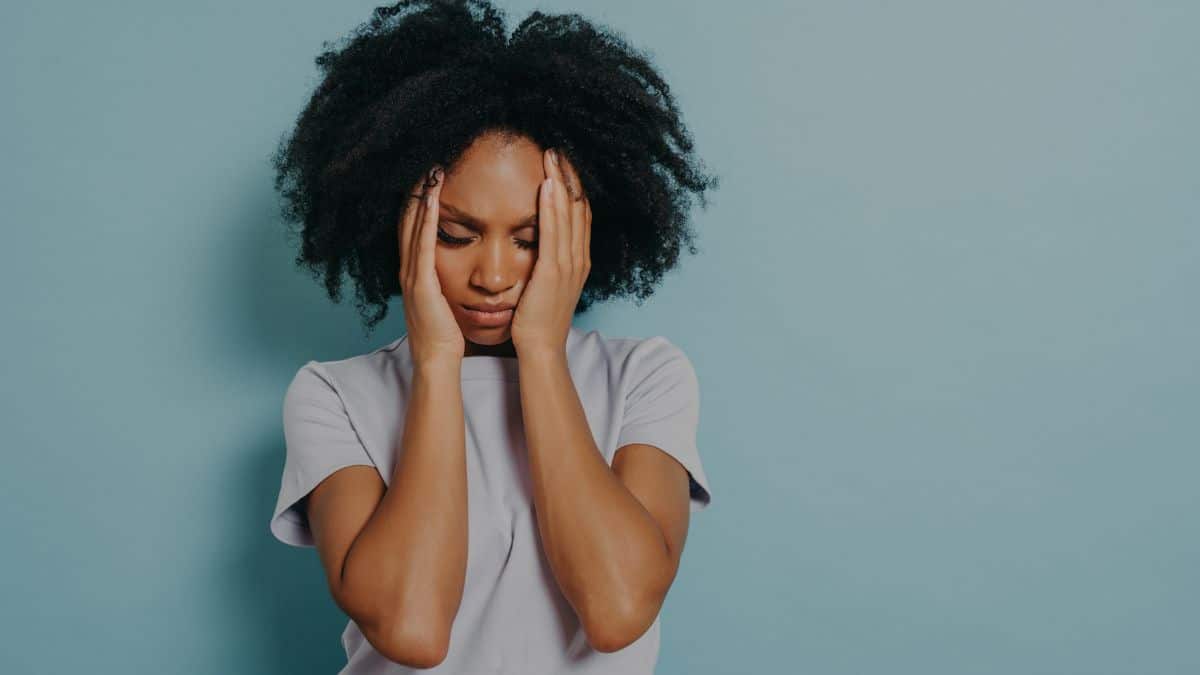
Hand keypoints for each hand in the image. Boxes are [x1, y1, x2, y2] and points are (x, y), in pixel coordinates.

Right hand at [398, 166, 463, 365]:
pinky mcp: (420, 283)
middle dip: (415, 191)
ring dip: (419, 197)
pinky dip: (424, 220)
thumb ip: (445, 279)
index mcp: (416, 272)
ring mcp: (412, 275)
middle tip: (425, 162)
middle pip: (408, 221)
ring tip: (427, 170)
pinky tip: (430, 200)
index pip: (415, 228)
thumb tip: (457, 264)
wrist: (438, 359)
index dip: (418, 201)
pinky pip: (422, 245)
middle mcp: (409, 269)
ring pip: (412, 227)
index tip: (429, 176)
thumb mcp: (443, 299)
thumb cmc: (445, 333)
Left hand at [510, 148, 591, 355]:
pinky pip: (553, 232)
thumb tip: (538, 245)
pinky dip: (551, 206)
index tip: (562, 164)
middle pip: (578, 207)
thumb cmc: (538, 321)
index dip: (573, 187)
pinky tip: (545, 185)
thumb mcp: (547, 286)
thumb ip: (547, 263)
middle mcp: (578, 258)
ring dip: (560, 182)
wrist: (541, 349)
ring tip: (552, 156)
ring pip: (568, 214)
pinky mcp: (553, 271)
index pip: (580, 215)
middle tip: (559, 149)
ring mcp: (569, 265)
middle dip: (569, 176)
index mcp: (578, 261)